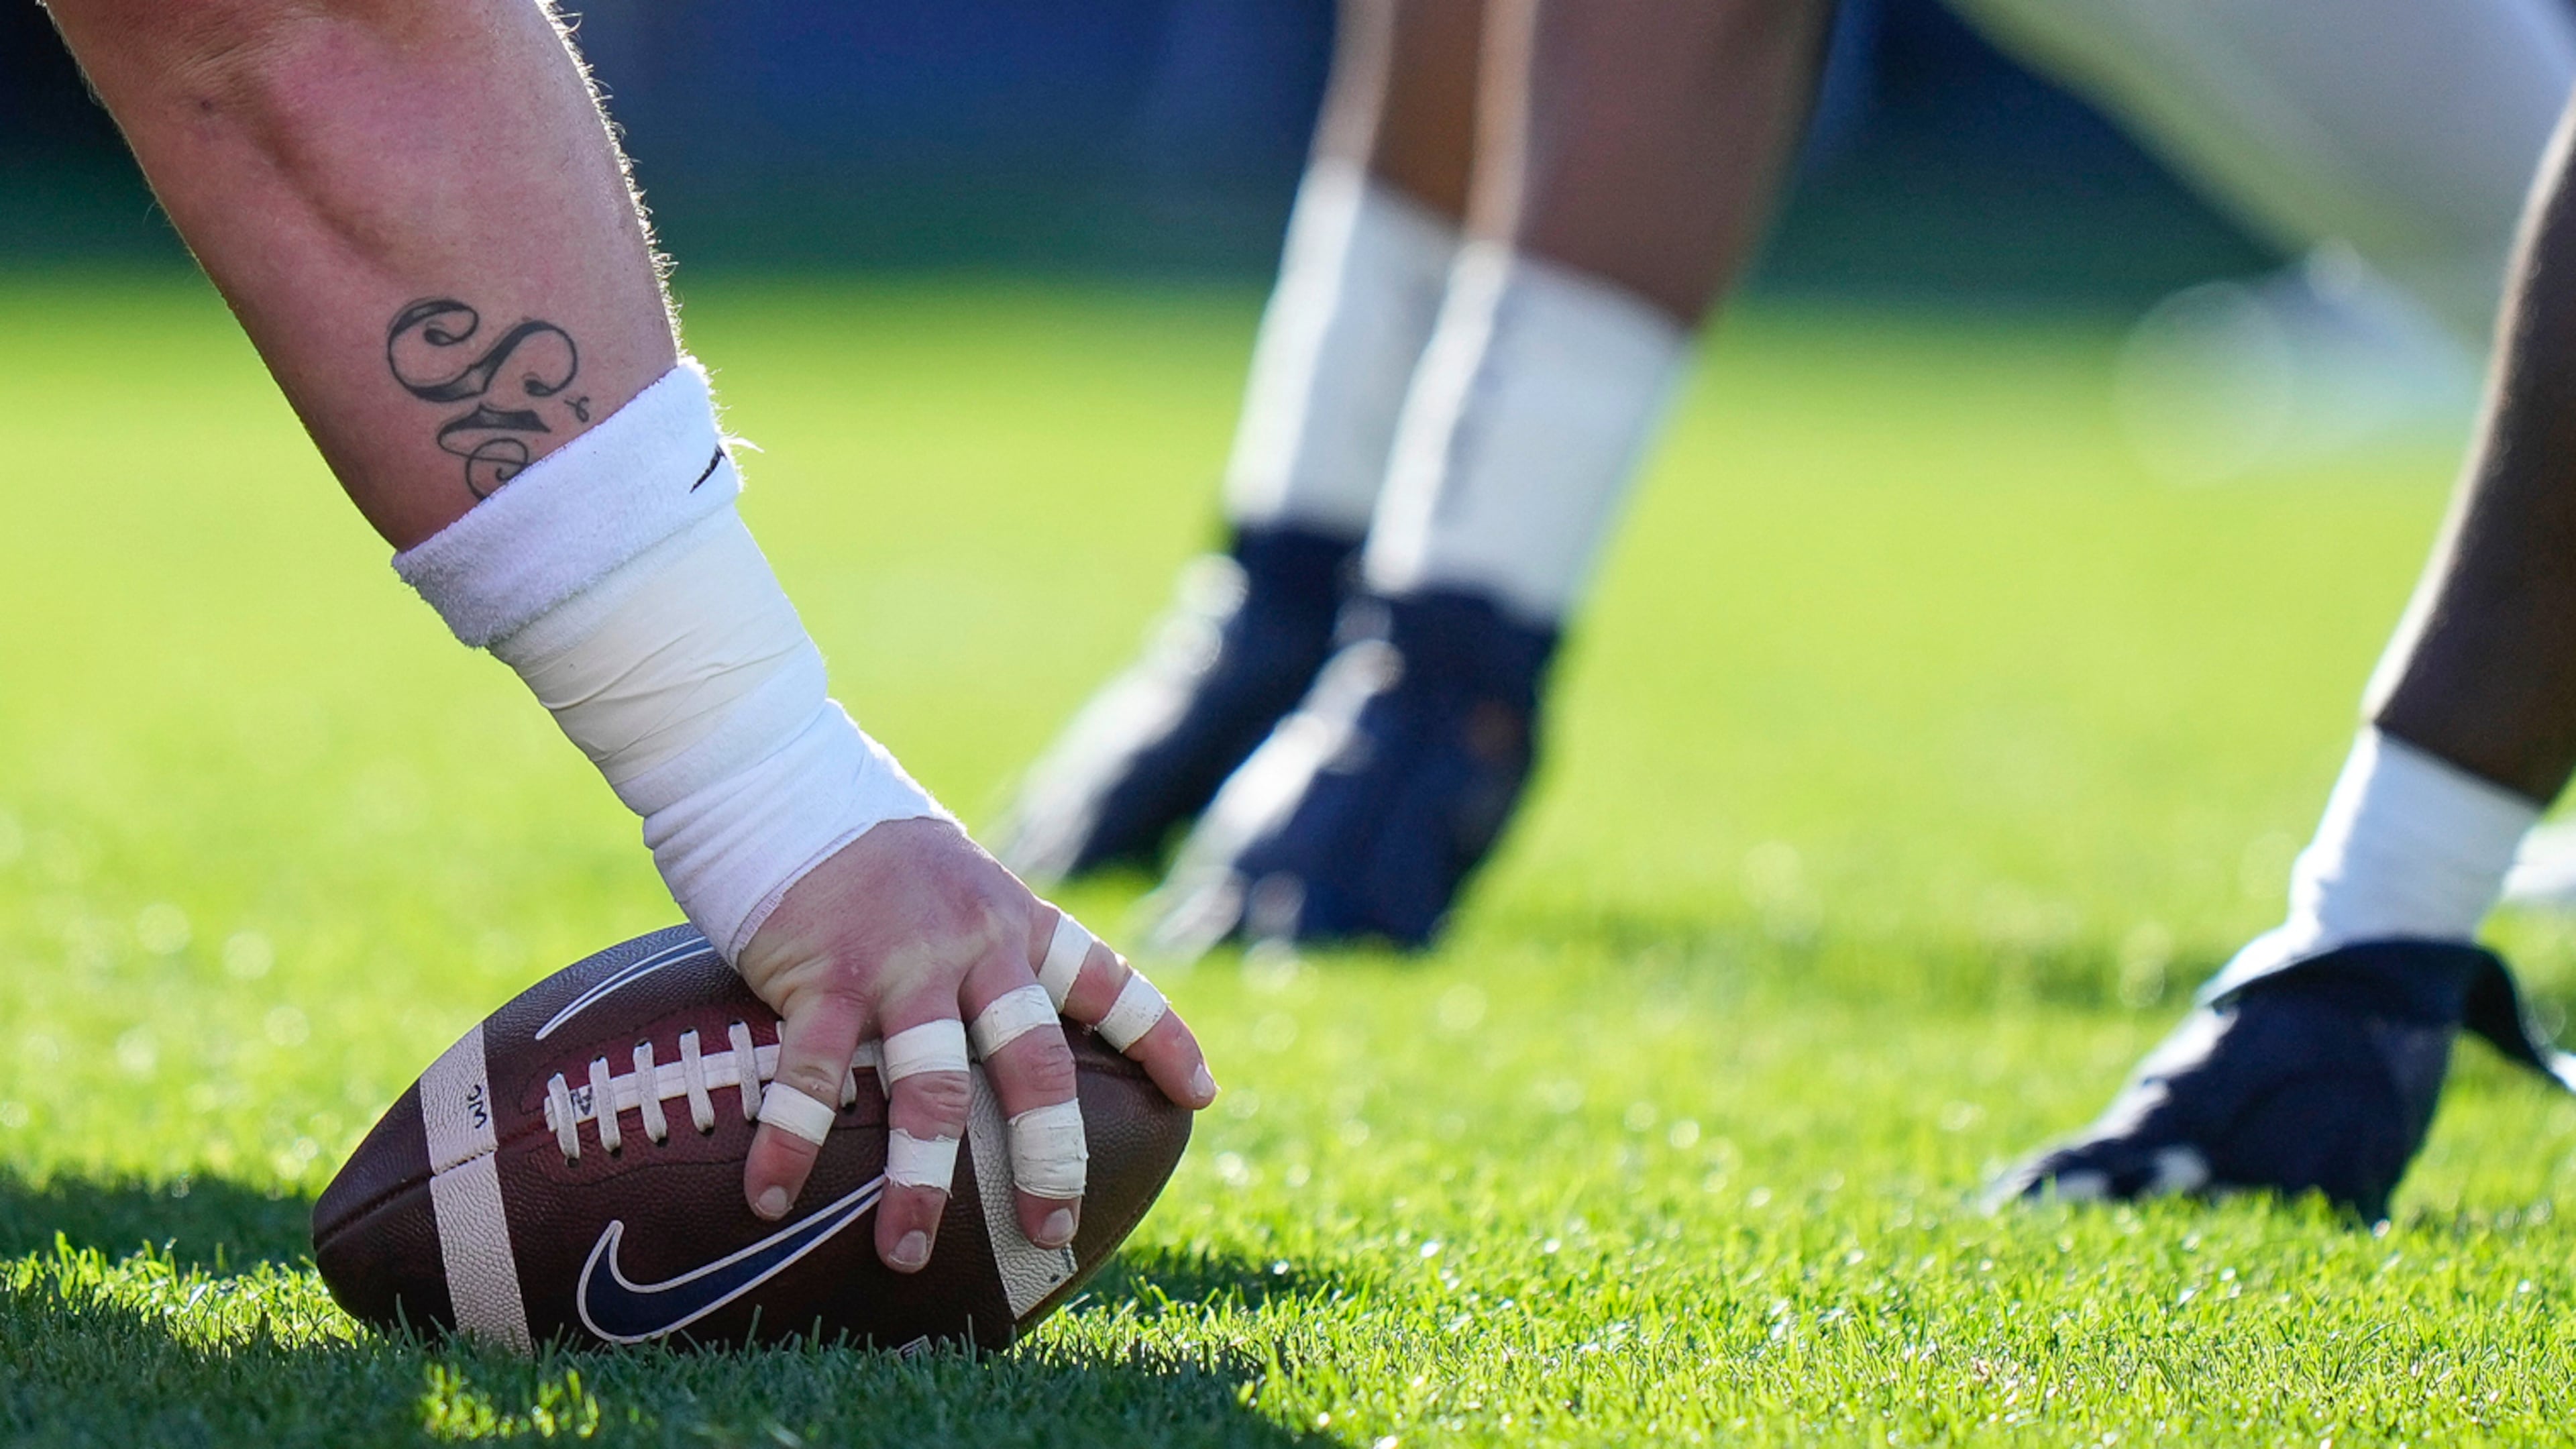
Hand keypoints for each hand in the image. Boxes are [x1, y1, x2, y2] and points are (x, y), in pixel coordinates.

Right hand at [729, 817, 1215, 1271]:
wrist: (786, 778)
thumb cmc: (874, 852)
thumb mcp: (960, 890)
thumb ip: (991, 954)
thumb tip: (1008, 1039)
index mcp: (1017, 924)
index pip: (1108, 982)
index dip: (1160, 1038)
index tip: (1201, 1095)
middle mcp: (974, 945)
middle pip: (1032, 1062)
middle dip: (1048, 1154)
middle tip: (1052, 1227)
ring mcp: (901, 964)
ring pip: (928, 1088)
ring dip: (919, 1181)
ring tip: (908, 1254)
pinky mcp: (824, 975)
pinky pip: (815, 1076)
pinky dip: (791, 1142)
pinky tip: (770, 1198)